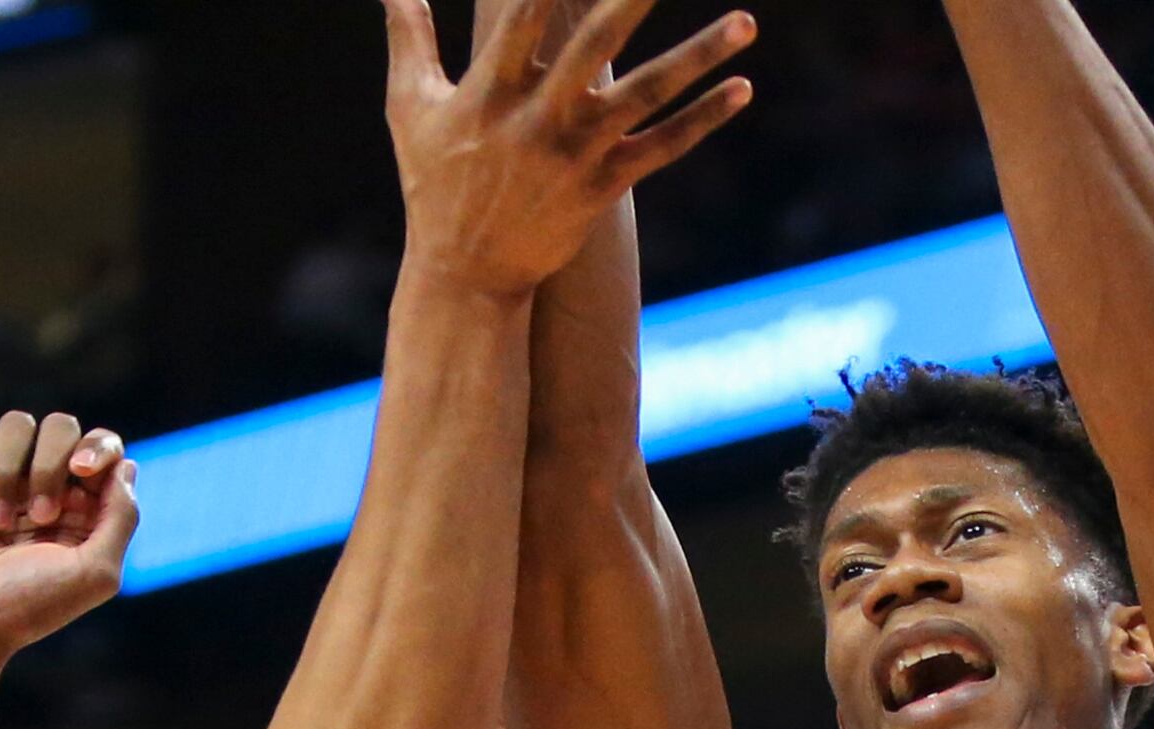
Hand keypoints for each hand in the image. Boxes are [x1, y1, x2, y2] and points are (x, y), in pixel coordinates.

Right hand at [0, 413, 141, 653]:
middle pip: (61, 426)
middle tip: (41, 517)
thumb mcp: (95, 573)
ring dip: (8, 473)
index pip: (103, 448)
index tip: (81, 471)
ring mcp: (1, 486)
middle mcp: (47, 492)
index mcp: (86, 511)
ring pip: (14, 427)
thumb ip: (121, 517)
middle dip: (51, 465)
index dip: (97, 447)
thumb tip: (125, 466)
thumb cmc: (28, 607)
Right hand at [382, 0, 753, 297]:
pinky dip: (705, 119)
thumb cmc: (432, 184)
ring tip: (746, 20)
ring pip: (649, 96)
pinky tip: (743, 87)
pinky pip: (665, 148)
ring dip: (700, 56)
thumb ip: (408, 38)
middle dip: (631, 0)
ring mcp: (576, 154)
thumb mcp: (408, 108)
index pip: (521, 15)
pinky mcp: (604, 187)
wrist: (465, 277)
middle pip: (594, 45)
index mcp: (488, 92)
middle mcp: (538, 119)